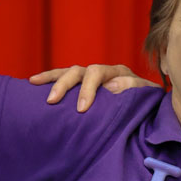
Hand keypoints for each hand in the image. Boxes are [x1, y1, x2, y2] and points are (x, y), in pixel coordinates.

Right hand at [29, 64, 160, 112]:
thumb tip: (113, 85)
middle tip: (53, 101)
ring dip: (52, 78)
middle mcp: (103, 72)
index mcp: (118, 72)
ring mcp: (91, 77)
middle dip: (65, 84)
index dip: (88, 89)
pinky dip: (49, 79)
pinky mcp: (83, 85)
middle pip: (79, 71)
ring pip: (69, 72)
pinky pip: (64, 78)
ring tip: (34, 82)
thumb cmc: (146, 103)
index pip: (98, 73)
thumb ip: (134, 88)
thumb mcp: (145, 96)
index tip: (81, 109)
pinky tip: (33, 82)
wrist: (147, 107)